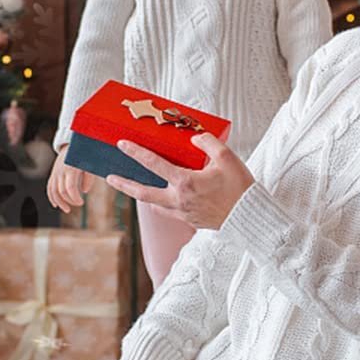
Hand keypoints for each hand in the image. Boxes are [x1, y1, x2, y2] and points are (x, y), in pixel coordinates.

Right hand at [47, 145, 93, 213]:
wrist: (73, 142)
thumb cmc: (84, 153)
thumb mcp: (89, 164)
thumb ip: (88, 178)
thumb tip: (84, 191)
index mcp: (70, 169)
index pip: (69, 188)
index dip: (74, 198)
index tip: (81, 203)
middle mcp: (60, 171)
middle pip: (61, 192)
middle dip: (70, 201)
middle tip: (79, 203)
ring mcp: (55, 172)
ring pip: (53, 191)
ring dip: (59, 202)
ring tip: (67, 209)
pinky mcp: (53, 173)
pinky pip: (49, 187)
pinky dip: (51, 197)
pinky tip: (55, 204)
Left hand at [105, 133, 254, 230]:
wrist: (250, 217)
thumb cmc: (240, 187)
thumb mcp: (227, 158)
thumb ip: (208, 143)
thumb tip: (193, 138)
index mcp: (185, 182)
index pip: (153, 164)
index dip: (136, 152)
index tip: (121, 144)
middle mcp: (179, 200)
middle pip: (143, 193)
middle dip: (124, 184)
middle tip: (109, 178)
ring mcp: (183, 213)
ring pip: (154, 204)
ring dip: (142, 195)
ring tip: (134, 186)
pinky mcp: (190, 221)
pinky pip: (169, 212)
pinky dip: (162, 203)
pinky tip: (164, 196)